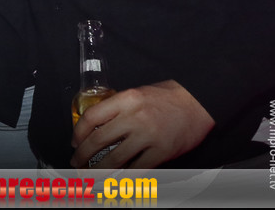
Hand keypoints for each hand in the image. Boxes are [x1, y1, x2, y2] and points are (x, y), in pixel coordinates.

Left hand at [70, 80, 214, 168]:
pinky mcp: (162, 151)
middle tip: (76, 163)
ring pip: (115, 159)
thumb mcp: (137, 93)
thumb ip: (119, 107)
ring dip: (100, 170)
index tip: (75, 142)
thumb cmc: (168, 96)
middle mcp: (134, 117)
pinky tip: (117, 180)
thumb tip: (99, 124)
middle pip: (98, 140)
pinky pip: (138, 169)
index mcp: (125, 100)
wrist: (199, 102)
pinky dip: (125, 177)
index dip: (78, 133)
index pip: (91, 117)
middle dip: (83, 155)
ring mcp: (148, 136)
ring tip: (92, 176)